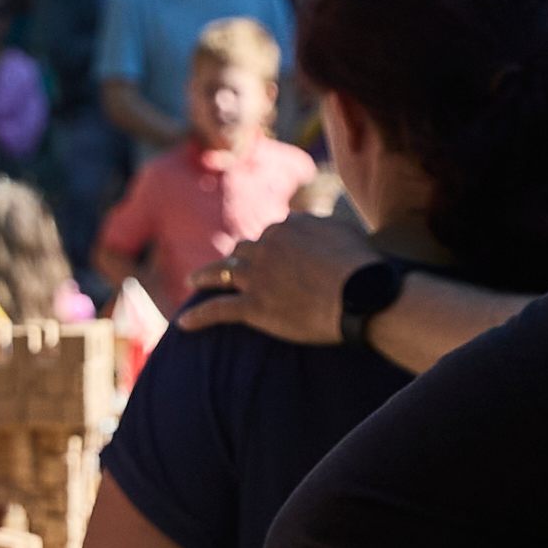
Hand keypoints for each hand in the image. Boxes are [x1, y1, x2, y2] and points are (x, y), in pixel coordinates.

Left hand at [179, 211, 371, 343]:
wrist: (362, 294)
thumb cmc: (364, 266)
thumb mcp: (344, 231)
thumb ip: (322, 226)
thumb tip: (313, 223)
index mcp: (288, 226)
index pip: (271, 233)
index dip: (268, 246)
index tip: (268, 256)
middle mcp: (266, 246)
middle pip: (242, 251)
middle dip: (235, 259)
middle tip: (228, 269)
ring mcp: (257, 276)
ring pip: (222, 274)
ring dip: (204, 277)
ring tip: (193, 281)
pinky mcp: (254, 306)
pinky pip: (217, 310)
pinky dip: (198, 316)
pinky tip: (183, 323)